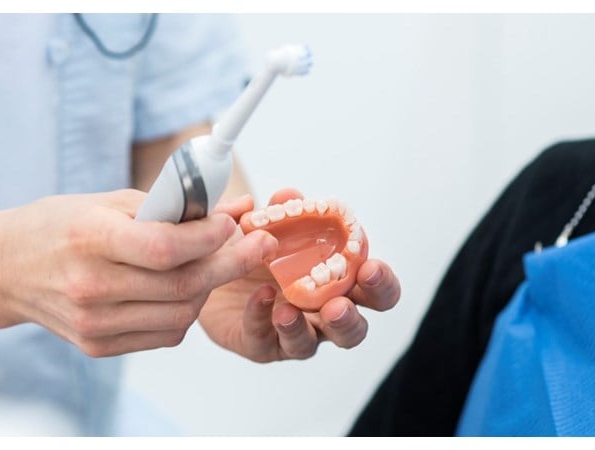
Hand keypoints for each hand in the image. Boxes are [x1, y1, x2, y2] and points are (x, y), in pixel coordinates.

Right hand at [0, 189, 277, 356]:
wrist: (6, 268)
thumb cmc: (60, 226)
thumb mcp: (111, 201)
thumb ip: (173, 207)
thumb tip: (234, 210)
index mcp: (89, 240)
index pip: (166, 248)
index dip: (210, 238)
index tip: (233, 224)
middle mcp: (90, 286)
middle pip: (182, 285)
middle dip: (230, 264)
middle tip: (257, 246)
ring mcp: (94, 323)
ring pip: (181, 313)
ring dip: (209, 287)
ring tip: (214, 262)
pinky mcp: (99, 346)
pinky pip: (165, 333)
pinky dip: (184, 310)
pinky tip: (182, 287)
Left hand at [198, 190, 400, 361]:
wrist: (213, 268)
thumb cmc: (254, 248)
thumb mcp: (268, 225)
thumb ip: (281, 212)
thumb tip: (289, 196)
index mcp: (339, 281)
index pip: (375, 289)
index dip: (381, 282)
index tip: (371, 267)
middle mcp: (322, 313)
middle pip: (354, 329)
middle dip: (349, 319)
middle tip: (337, 306)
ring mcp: (293, 333)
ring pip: (309, 345)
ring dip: (301, 329)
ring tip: (287, 311)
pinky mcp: (260, 344)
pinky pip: (264, 340)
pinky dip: (260, 318)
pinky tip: (258, 298)